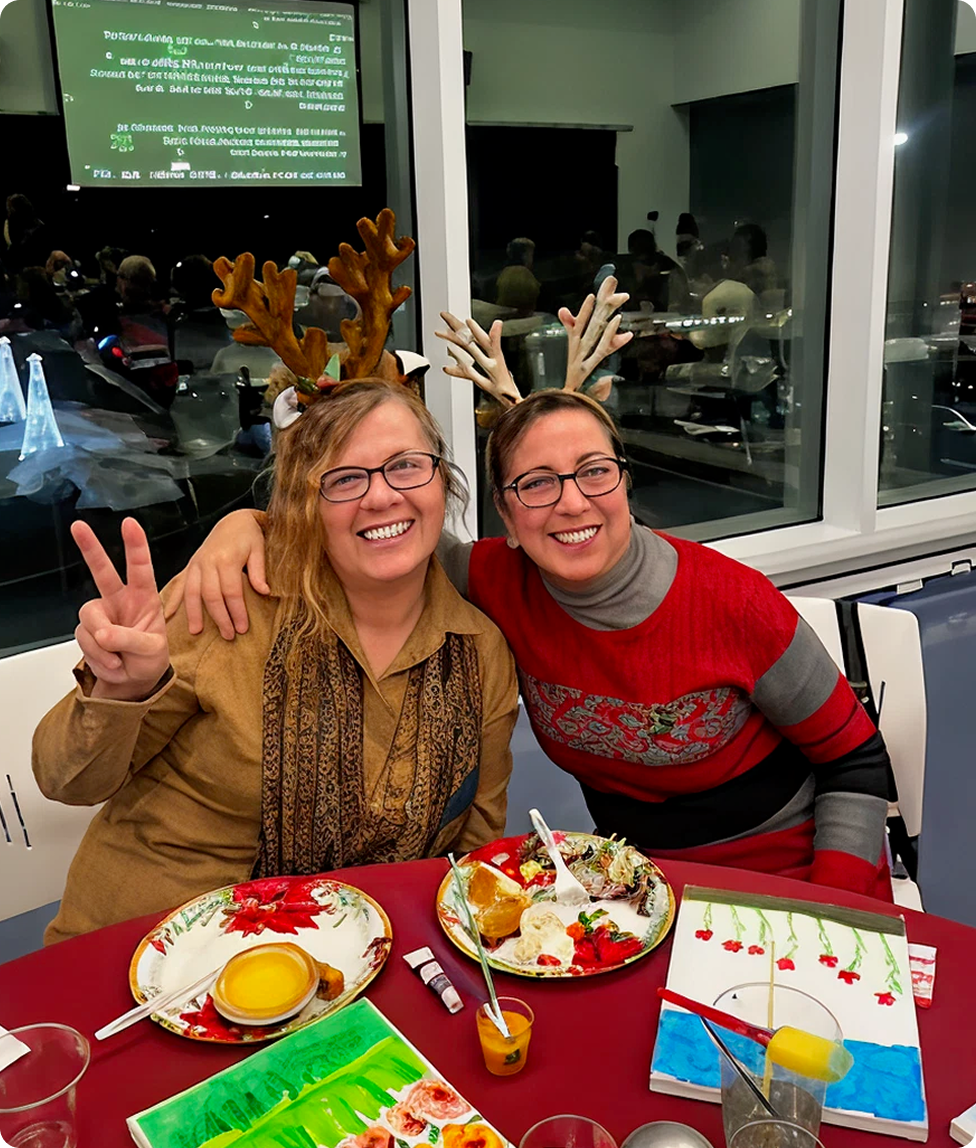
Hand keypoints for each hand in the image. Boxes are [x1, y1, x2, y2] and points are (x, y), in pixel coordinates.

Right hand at [72, 518, 168, 700]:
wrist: (134, 680)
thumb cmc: (150, 658)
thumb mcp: (152, 649)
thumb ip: (131, 639)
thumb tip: (103, 634)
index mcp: (144, 597)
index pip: (140, 568)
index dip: (135, 546)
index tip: (129, 524)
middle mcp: (120, 600)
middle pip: (102, 571)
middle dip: (90, 548)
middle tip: (78, 526)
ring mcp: (101, 615)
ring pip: (90, 619)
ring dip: (103, 644)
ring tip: (120, 658)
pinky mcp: (87, 630)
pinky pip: (86, 640)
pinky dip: (99, 657)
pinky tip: (112, 663)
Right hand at [164, 509, 268, 639]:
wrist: (234, 520)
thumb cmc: (249, 535)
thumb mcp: (259, 548)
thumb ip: (259, 571)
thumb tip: (264, 592)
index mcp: (226, 558)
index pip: (231, 591)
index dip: (237, 611)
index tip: (243, 628)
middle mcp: (208, 561)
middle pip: (211, 595)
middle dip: (219, 618)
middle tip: (228, 635)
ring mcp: (196, 564)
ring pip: (192, 592)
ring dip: (194, 613)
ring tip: (196, 632)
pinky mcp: (190, 565)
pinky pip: (179, 584)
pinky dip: (173, 600)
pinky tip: (169, 616)